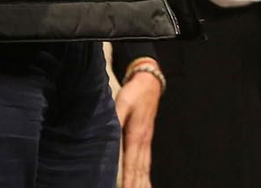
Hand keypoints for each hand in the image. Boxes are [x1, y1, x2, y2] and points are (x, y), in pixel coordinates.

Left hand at [115, 67, 161, 187]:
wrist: (149, 82)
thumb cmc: (134, 93)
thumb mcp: (123, 102)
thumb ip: (117, 117)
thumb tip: (111, 130)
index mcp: (136, 135)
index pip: (131, 163)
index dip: (129, 180)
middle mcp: (143, 142)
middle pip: (139, 170)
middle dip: (136, 186)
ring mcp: (146, 142)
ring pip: (144, 169)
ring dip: (142, 184)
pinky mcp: (145, 141)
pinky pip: (146, 164)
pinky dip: (146, 177)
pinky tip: (146, 184)